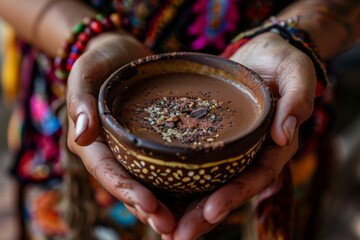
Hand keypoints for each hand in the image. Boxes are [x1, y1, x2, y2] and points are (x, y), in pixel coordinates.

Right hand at [66, 32, 175, 233]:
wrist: (123, 53)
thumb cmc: (102, 60)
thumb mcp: (85, 71)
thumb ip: (80, 99)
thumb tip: (81, 134)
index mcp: (92, 141)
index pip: (107, 171)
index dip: (126, 190)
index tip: (150, 206)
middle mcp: (112, 152)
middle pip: (129, 185)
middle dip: (149, 208)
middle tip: (172, 228)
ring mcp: (132, 150)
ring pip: (147, 183)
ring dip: (165, 206)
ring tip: (185, 224)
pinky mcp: (152, 143)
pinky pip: (163, 166)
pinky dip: (177, 184)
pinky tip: (197, 197)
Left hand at [162, 32, 316, 238]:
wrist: (262, 53)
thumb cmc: (282, 62)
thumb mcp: (296, 74)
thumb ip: (296, 102)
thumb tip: (286, 135)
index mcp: (272, 145)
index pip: (255, 176)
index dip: (234, 195)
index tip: (210, 211)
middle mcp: (250, 153)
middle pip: (227, 189)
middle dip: (203, 215)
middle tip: (176, 236)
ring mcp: (229, 148)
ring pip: (208, 184)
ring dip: (186, 208)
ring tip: (162, 229)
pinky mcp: (211, 139)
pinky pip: (195, 163)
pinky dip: (178, 182)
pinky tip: (157, 196)